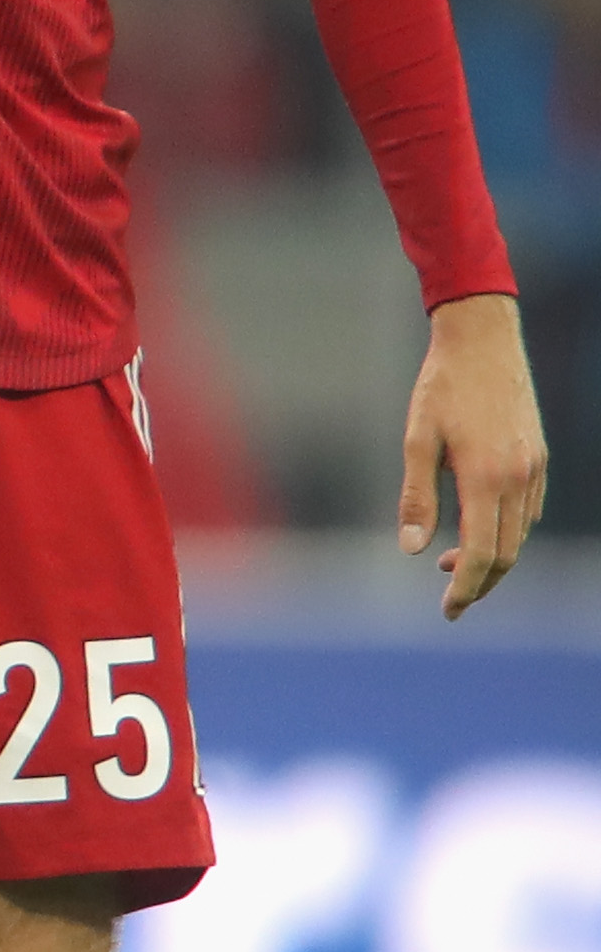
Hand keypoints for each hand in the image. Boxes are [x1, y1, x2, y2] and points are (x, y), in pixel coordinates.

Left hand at [404, 291, 548, 617]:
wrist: (483, 341)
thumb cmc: (441, 388)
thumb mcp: (416, 440)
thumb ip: (417, 498)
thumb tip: (413, 549)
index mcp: (486, 478)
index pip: (484, 554)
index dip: (466, 588)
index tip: (448, 610)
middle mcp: (519, 478)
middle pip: (508, 553)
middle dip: (480, 582)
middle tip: (449, 599)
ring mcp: (534, 468)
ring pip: (520, 534)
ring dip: (493, 558)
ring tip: (452, 563)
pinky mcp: (537, 458)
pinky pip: (527, 511)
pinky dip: (506, 531)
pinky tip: (477, 529)